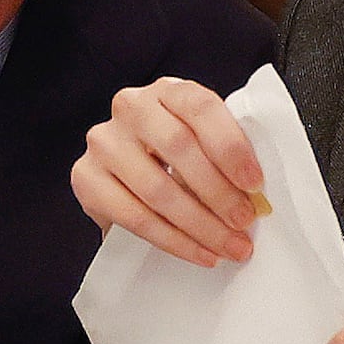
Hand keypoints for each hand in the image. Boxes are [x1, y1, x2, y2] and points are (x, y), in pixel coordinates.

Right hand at [70, 76, 268, 266]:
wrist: (126, 176)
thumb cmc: (175, 158)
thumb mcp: (201, 142)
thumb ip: (223, 155)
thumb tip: (257, 197)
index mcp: (168, 91)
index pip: (201, 108)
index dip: (230, 146)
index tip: (254, 184)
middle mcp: (131, 108)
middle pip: (178, 147)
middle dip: (218, 192)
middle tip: (243, 221)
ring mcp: (104, 142)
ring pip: (156, 188)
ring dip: (199, 225)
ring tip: (227, 246)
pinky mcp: (85, 177)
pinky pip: (133, 216)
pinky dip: (172, 240)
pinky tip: (197, 252)